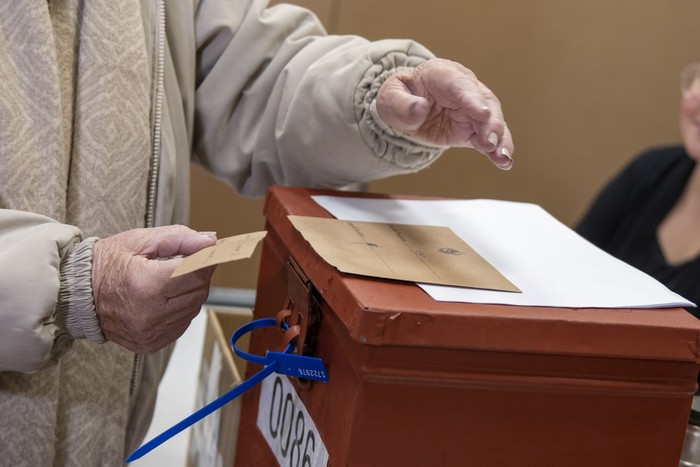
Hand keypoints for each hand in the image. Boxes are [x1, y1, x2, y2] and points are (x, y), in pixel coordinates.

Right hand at [92, 225, 217, 353]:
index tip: (207, 252)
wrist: (76, 294)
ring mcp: (150, 333)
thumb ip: (179, 239)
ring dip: (189, 293)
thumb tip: (210, 242)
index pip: (197, 274)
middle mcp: (149, 314)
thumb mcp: (140, 240)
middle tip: (184, 263)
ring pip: (193, 309)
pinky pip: (181, 325)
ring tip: (169, 281)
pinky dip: (179, 311)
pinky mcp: (150, 344)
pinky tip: (163, 300)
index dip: (206, 260)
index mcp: (147, 285)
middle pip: (199, 292)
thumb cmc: (106, 264)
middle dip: (198, 275)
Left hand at [376, 58, 513, 169]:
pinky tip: (505, 162)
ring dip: (500, 139)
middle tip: (492, 141)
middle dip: (491, 122)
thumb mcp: (391, 97)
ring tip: (503, 157)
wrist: (405, 107)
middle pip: (484, 102)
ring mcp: (471, 110)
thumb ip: (402, 103)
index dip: (472, 98)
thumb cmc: (400, 96)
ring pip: (491, 122)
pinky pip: (488, 139)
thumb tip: (419, 108)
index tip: (483, 113)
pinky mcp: (472, 129)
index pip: (460, 84)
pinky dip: (497, 150)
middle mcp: (464, 89)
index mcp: (443, 74)